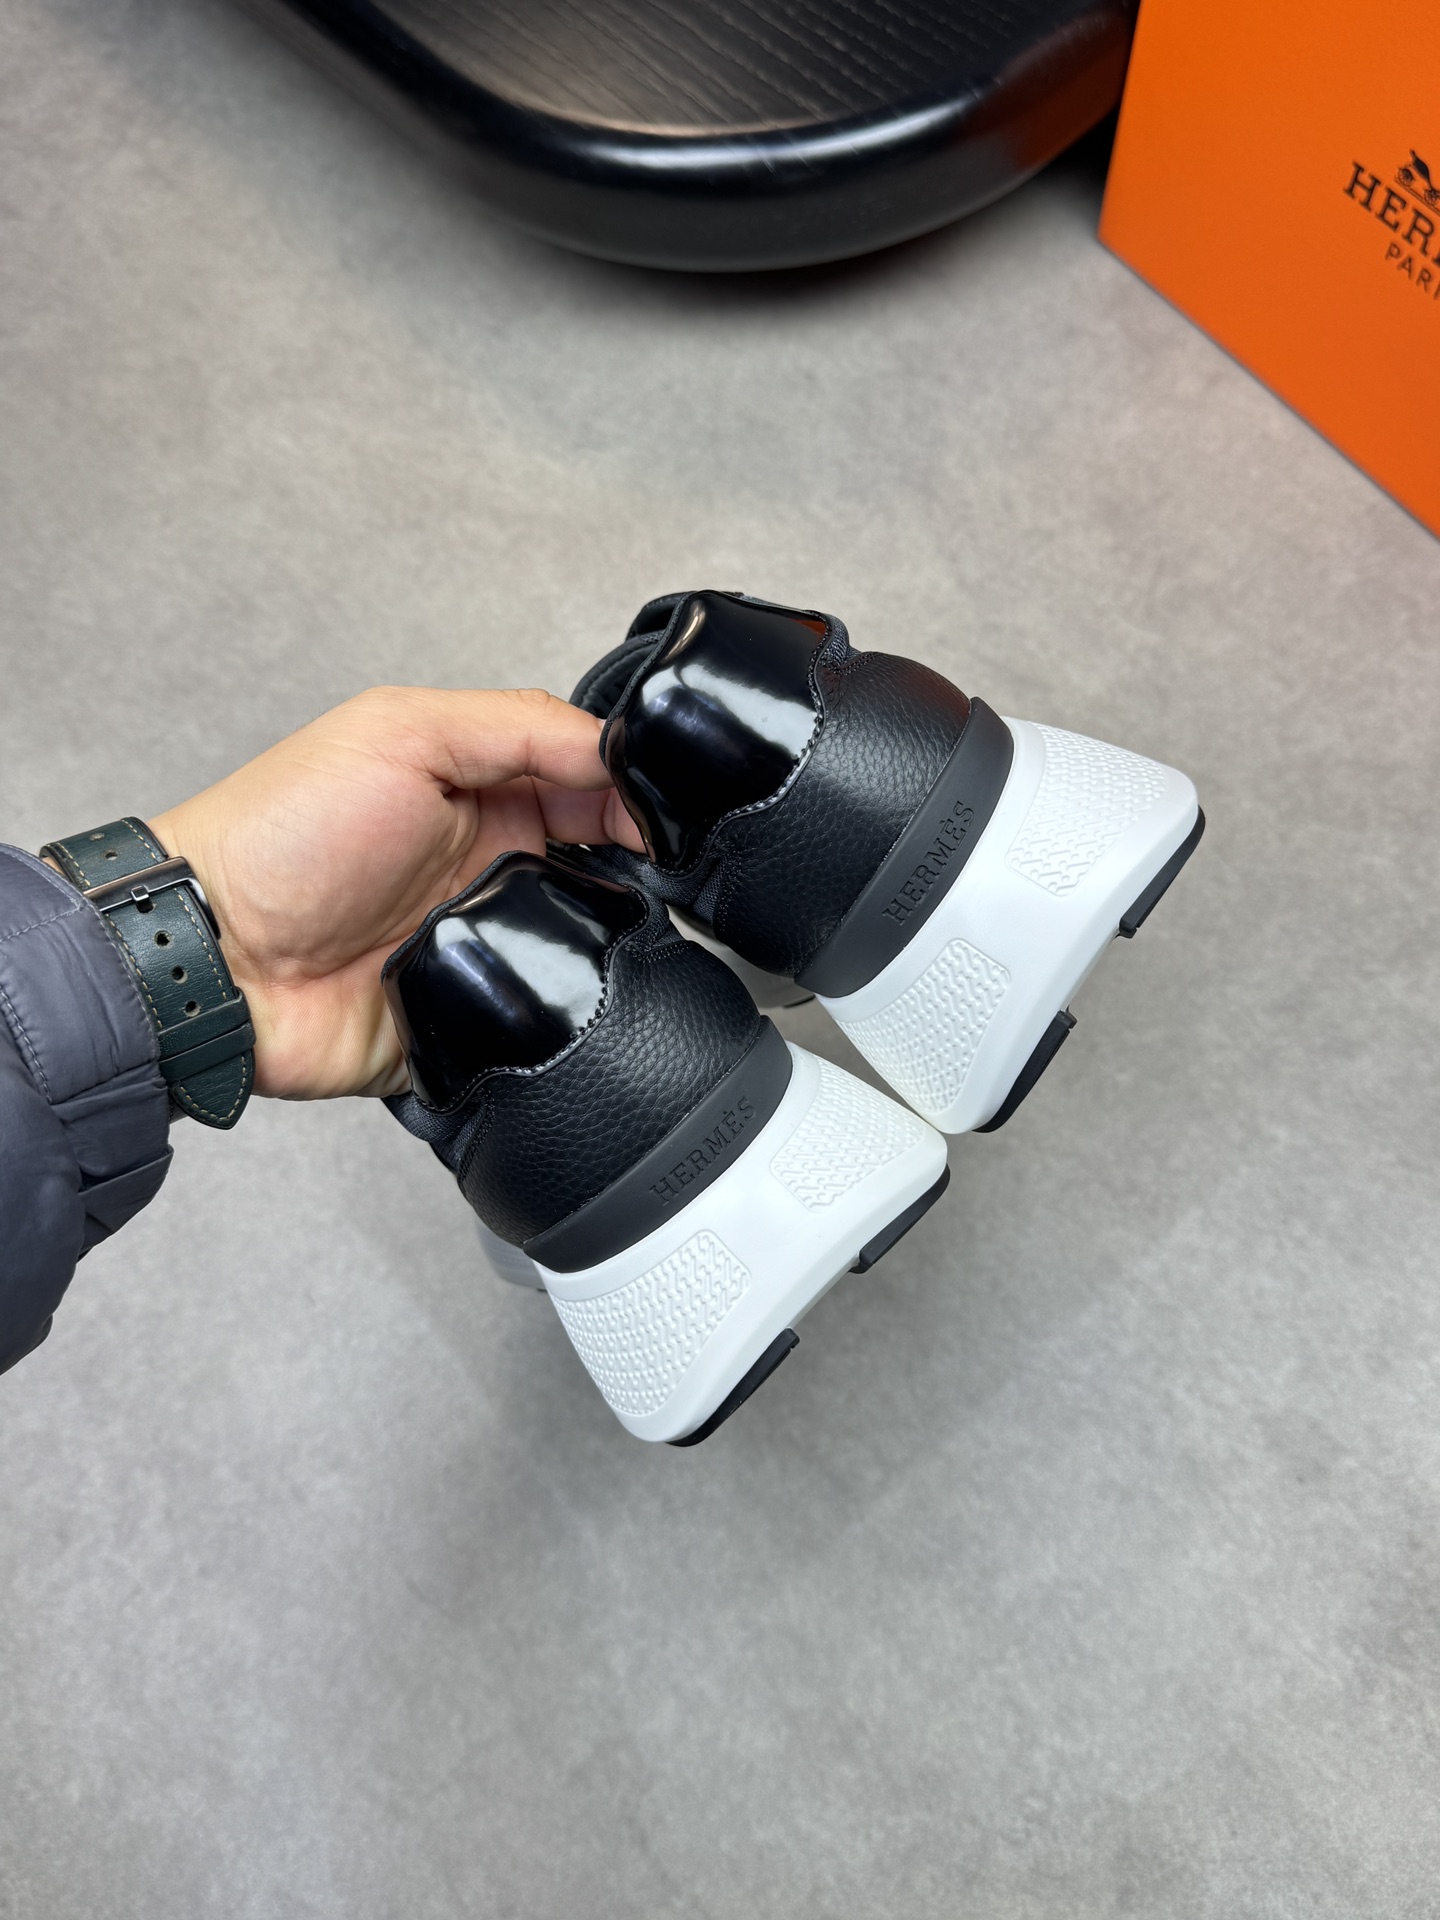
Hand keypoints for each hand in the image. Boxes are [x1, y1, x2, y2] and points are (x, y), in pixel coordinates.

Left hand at [151, 686, 643, 1099]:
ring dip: (601, 946)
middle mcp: (490, 868)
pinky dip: (560, 1017)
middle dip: (636, 873)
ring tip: (600, 936)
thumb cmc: (283, 835)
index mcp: (481, 793)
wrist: (212, 962)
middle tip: (653, 876)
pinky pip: (543, 1027)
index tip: (665, 816)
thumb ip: (516, 725)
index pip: (591, 784)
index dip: (636, 795)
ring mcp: (483, 947)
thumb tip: (619, 748)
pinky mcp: (472, 1024)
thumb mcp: (401, 733)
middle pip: (605, 870)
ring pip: (587, 953)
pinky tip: (567, 1000)